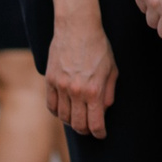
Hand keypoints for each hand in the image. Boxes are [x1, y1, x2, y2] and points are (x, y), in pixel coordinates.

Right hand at [44, 11, 117, 137]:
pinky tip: (64, 111)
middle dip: (86, 130)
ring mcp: (60, 86)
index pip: (95, 123)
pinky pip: (51, 104)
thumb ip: (108, 92)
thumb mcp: (112, 70)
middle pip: (78, 124)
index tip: (101, 134)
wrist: (77, 27)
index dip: (99, 133)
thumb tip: (104, 110)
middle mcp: (76, 91)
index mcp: (94, 90)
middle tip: (90, 128)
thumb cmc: (99, 47)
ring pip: (63, 116)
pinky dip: (57, 112)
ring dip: (71, 122)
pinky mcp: (50, 80)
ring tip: (78, 119)